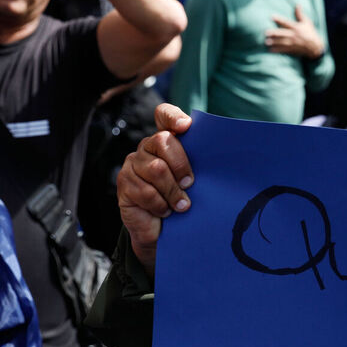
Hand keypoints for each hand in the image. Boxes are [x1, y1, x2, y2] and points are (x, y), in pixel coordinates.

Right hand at [117, 104, 194, 274]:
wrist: (161, 231)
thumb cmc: (182, 200)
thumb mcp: (193, 181)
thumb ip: (200, 164)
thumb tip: (222, 156)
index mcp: (165, 140)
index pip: (164, 115)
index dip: (173, 117)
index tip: (186, 127)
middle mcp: (146, 147)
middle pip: (162, 141)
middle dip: (181, 165)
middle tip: (190, 184)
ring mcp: (132, 164)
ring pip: (156, 169)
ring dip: (173, 192)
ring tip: (182, 206)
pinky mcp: (124, 184)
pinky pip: (145, 191)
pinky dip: (160, 204)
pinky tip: (165, 211)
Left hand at [266, 6, 323, 58]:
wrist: (316, 46)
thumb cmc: (310, 33)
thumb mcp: (307, 22)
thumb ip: (300, 14)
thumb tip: (297, 5)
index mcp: (296, 27)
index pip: (286, 22)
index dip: (279, 19)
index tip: (272, 17)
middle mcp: (294, 35)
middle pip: (282, 33)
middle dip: (274, 33)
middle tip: (266, 33)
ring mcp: (293, 43)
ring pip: (282, 42)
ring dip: (274, 42)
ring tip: (267, 42)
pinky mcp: (293, 49)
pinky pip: (284, 50)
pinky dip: (277, 50)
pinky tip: (271, 50)